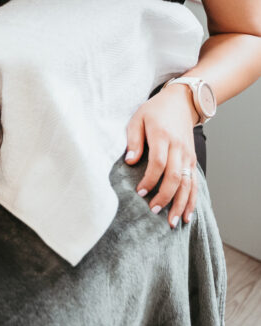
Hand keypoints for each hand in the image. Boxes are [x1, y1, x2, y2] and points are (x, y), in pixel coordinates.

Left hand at [124, 85, 198, 228]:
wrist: (181, 102)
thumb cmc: (154, 111)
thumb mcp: (138, 118)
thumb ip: (134, 140)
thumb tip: (130, 162)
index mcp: (163, 136)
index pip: (158, 162)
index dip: (150, 180)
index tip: (140, 192)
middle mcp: (179, 148)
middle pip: (175, 177)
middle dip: (165, 197)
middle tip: (153, 211)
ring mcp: (188, 155)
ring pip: (188, 184)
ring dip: (180, 204)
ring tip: (172, 223)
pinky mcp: (193, 160)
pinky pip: (194, 183)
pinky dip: (192, 201)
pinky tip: (187, 216)